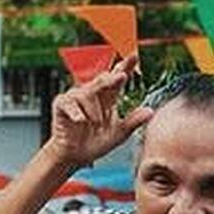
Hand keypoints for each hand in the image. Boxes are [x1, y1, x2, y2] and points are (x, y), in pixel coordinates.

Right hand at [46, 51, 149, 169]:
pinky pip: (69, 102)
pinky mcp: (62, 104)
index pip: (118, 77)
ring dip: (94, 110)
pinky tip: (80, 120)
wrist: (75, 157)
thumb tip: (151, 111)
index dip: (126, 66)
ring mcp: (76, 97)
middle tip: (122, 77)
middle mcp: (93, 93)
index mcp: (108, 97)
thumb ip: (133, 122)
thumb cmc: (96, 143)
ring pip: (88, 93)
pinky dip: (76, 111)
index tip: (134, 56)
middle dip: (113, 77)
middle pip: (104, 79)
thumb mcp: (119, 134)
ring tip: (95, 123)